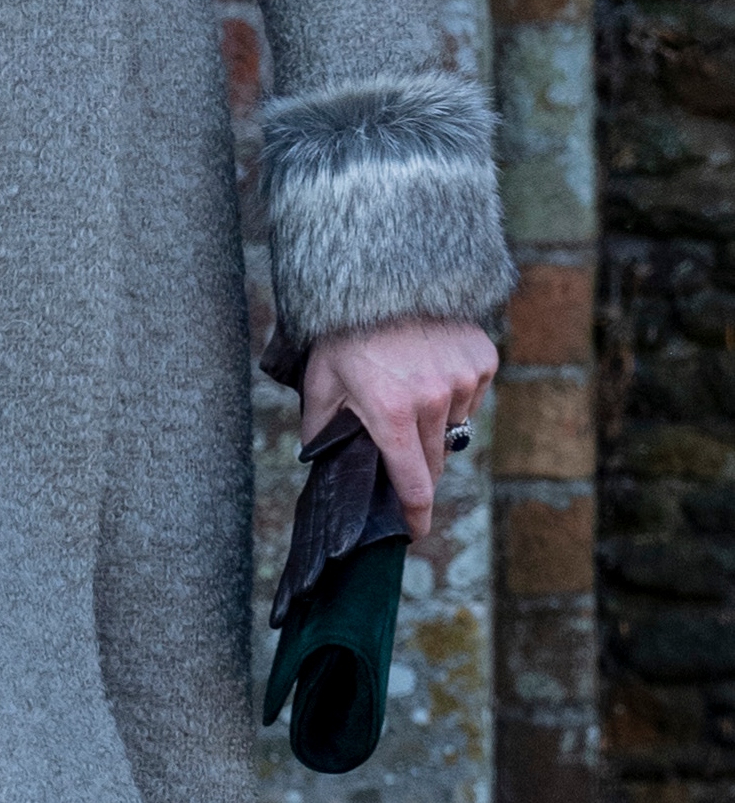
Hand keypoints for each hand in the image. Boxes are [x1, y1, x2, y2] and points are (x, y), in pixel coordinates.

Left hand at [301, 318, 497, 541]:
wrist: (380, 270)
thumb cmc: (343, 330)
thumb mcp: (320, 383)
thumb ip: (323, 431)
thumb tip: (323, 468)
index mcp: (392, 414)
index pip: (413, 484)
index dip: (414, 514)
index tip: (414, 532)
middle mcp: (434, 400)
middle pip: (434, 461)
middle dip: (417, 466)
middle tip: (397, 449)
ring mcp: (463, 378)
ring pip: (453, 427)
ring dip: (433, 424)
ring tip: (407, 389)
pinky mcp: (482, 358)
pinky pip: (471, 395)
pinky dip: (453, 392)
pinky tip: (428, 367)